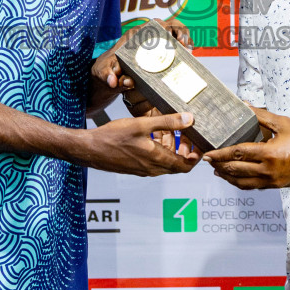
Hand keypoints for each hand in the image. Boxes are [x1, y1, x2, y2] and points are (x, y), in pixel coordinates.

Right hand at [78, 113, 199, 175]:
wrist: (89, 149)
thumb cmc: (112, 138)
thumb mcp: (142, 124)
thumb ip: (167, 122)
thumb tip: (189, 119)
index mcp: (157, 160)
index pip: (186, 166)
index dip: (196, 156)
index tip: (199, 144)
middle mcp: (152, 169)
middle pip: (177, 165)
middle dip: (185, 150)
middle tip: (186, 135)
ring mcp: (143, 169)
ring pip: (165, 162)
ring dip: (171, 149)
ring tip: (169, 132)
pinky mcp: (136, 166)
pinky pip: (154, 161)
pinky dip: (159, 150)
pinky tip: (153, 135)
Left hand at [88, 17, 193, 114]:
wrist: (107, 76)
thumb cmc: (105, 70)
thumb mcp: (103, 72)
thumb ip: (107, 75)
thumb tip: (114, 81)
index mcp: (135, 36)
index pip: (155, 24)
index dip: (168, 28)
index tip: (174, 40)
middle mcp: (147, 37)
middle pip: (170, 25)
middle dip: (181, 33)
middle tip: (185, 47)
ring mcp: (154, 44)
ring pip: (175, 34)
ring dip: (185, 40)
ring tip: (190, 53)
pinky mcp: (158, 53)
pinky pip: (174, 46)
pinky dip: (183, 48)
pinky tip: (188, 57)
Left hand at [205, 107, 289, 188]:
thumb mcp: (283, 123)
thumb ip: (261, 115)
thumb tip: (244, 105)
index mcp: (269, 153)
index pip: (237, 154)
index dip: (220, 154)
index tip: (208, 154)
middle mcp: (269, 170)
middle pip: (236, 169)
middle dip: (219, 165)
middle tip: (208, 161)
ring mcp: (273, 181)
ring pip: (243, 183)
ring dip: (228, 177)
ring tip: (218, 171)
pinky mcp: (277, 186)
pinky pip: (254, 187)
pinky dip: (241, 183)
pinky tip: (236, 177)